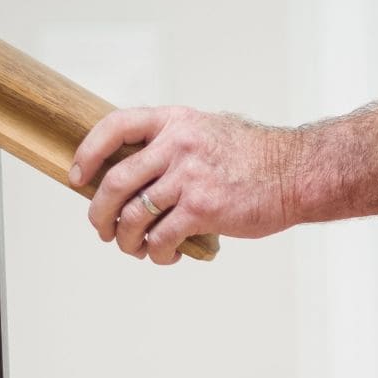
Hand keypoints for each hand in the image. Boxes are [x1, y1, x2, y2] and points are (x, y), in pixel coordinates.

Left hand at [71, 106, 298, 264]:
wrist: (299, 174)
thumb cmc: (258, 159)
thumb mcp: (210, 132)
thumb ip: (174, 143)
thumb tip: (138, 172)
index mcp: (176, 122)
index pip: (115, 127)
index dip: (88, 153)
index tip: (78, 177)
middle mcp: (177, 145)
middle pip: (115, 181)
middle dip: (99, 212)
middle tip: (102, 229)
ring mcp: (189, 177)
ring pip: (133, 215)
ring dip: (125, 240)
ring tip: (133, 248)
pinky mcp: (203, 209)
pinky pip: (161, 238)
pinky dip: (157, 253)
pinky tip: (167, 255)